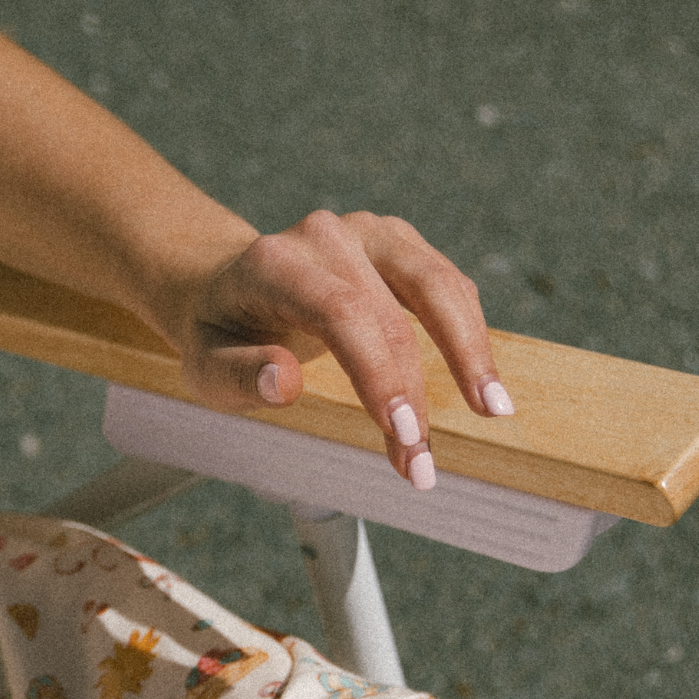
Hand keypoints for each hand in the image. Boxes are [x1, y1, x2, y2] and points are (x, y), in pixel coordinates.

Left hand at [168, 209, 512, 486]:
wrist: (227, 286)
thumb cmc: (221, 335)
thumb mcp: (205, 368)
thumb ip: (238, 376)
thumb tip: (283, 383)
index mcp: (273, 264)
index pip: (339, 313)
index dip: (378, 373)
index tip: (402, 434)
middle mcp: (326, 236)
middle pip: (391, 314)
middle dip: (414, 395)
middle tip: (422, 466)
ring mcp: (368, 232)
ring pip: (439, 286)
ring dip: (468, 355)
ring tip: (493, 413)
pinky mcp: (399, 244)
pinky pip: (448, 286)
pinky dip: (468, 337)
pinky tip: (480, 386)